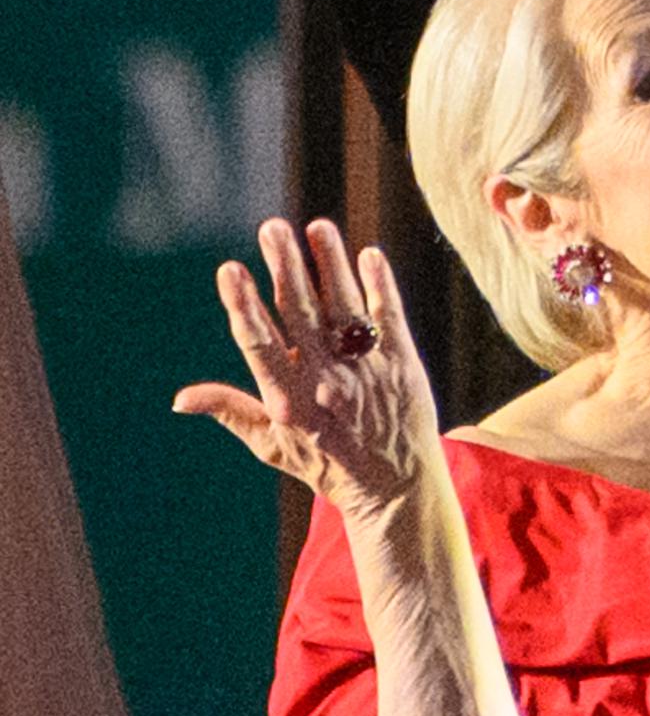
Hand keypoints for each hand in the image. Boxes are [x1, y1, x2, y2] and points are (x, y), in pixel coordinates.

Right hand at [173, 217, 440, 517]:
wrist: (396, 488)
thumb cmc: (327, 464)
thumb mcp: (273, 446)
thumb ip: (229, 411)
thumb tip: (179, 398)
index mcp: (289, 401)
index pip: (260, 345)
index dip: (244, 306)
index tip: (230, 270)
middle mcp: (327, 384)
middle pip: (302, 316)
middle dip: (286, 269)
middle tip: (272, 228)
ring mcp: (368, 373)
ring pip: (345, 309)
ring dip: (331, 265)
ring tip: (318, 227)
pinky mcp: (403, 366)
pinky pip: (389, 319)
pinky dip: (380, 287)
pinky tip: (369, 255)